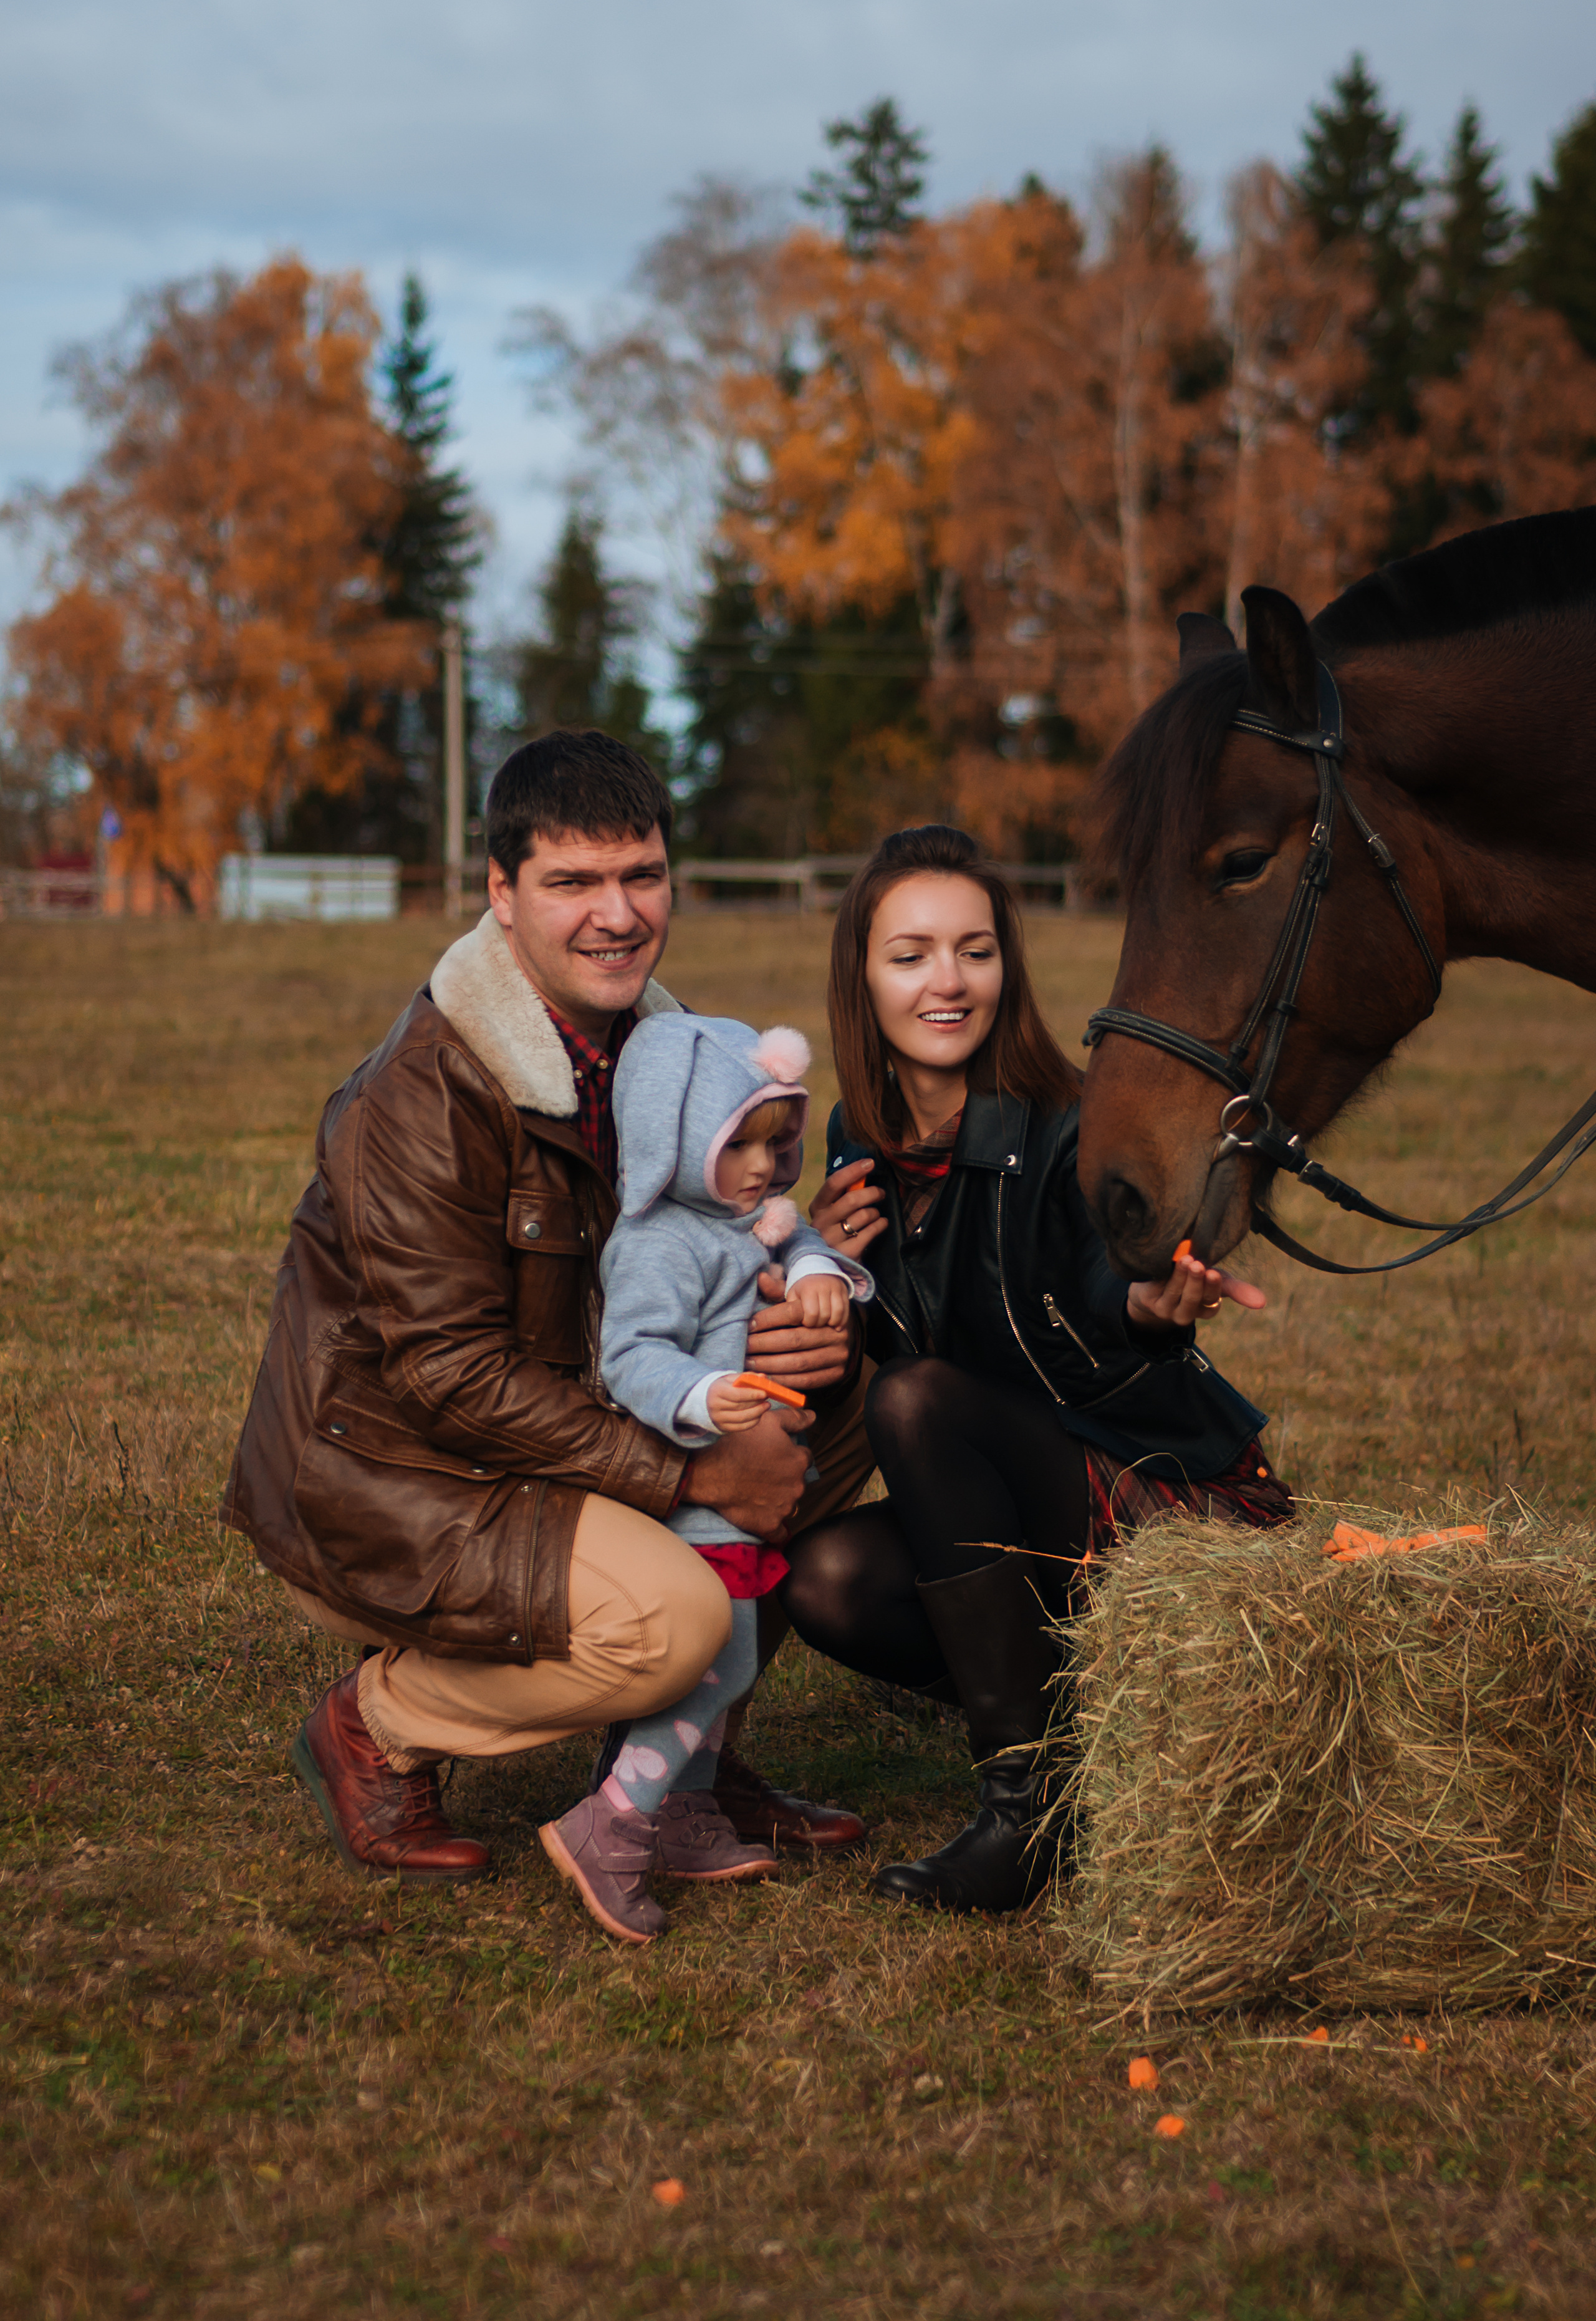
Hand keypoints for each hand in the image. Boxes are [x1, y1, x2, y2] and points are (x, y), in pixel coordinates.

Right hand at [682, 1405, 814, 1537]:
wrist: (711, 1472)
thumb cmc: (738, 1443)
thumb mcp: (767, 1421)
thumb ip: (794, 1418)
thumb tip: (813, 1417)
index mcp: (799, 1460)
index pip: (804, 1458)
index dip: (789, 1456)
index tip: (774, 1457)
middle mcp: (797, 1485)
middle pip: (796, 1481)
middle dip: (784, 1478)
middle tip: (763, 1473)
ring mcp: (784, 1507)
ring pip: (789, 1504)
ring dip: (779, 1499)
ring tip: (758, 1492)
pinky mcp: (770, 1525)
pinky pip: (779, 1532)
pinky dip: (774, 1526)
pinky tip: (765, 1518)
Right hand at [705, 1376, 770, 1432]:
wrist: (706, 1400)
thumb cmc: (723, 1387)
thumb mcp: (732, 1378)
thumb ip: (748, 1377)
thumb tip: (763, 1378)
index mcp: (717, 1391)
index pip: (737, 1394)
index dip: (752, 1394)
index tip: (764, 1393)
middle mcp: (715, 1406)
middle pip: (740, 1406)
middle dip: (757, 1403)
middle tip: (767, 1398)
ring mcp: (718, 1418)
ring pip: (742, 1418)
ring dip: (758, 1412)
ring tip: (766, 1406)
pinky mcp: (722, 1427)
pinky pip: (741, 1427)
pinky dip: (753, 1422)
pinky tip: (759, 1415)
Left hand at [745, 1267, 851, 1391]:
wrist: (839, 1339)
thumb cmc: (808, 1319)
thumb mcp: (797, 1301)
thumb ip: (778, 1291)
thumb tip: (760, 1277)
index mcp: (824, 1311)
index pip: (793, 1313)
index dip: (768, 1319)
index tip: (749, 1325)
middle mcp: (834, 1333)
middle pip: (794, 1339)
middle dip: (764, 1345)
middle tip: (745, 1347)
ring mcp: (837, 1355)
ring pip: (799, 1363)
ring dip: (770, 1365)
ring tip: (750, 1364)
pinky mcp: (836, 1374)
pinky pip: (806, 1381)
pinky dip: (783, 1380)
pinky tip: (766, 1376)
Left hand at [790, 1272, 849, 1329]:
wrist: (816, 1269)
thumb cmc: (801, 1288)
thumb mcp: (792, 1295)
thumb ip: (791, 1308)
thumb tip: (794, 1324)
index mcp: (809, 1288)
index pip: (812, 1313)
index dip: (808, 1322)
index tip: (805, 1322)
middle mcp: (824, 1286)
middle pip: (825, 1314)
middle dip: (819, 1324)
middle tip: (815, 1324)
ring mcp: (836, 1288)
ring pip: (838, 1312)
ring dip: (832, 1323)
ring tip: (826, 1325)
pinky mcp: (844, 1291)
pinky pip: (846, 1310)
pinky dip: (842, 1321)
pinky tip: (836, 1326)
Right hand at [811, 1157, 887, 1255]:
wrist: (827, 1266)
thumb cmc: (834, 1231)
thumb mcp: (831, 1213)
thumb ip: (842, 1195)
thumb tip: (864, 1171)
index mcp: (816, 1207)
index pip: (834, 1183)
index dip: (853, 1171)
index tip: (870, 1163)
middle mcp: (821, 1223)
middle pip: (852, 1199)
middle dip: (872, 1193)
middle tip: (880, 1193)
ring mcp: (832, 1239)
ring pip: (863, 1215)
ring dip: (875, 1212)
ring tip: (875, 1215)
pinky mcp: (847, 1253)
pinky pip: (871, 1232)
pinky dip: (880, 1225)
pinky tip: (880, 1224)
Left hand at [1126, 1250, 1267, 1330]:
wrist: (1156, 1279)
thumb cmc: (1192, 1277)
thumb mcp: (1215, 1280)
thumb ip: (1236, 1288)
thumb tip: (1263, 1303)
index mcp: (1206, 1308)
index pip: (1212, 1303)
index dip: (1214, 1289)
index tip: (1214, 1273)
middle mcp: (1187, 1313)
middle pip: (1194, 1300)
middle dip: (1197, 1283)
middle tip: (1200, 1265)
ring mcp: (1167, 1309)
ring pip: (1176, 1294)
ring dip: (1181, 1277)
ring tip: (1187, 1260)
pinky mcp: (1150, 1302)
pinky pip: (1159, 1290)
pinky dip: (1165, 1276)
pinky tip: (1170, 1263)